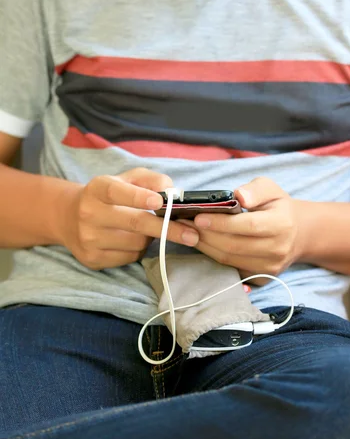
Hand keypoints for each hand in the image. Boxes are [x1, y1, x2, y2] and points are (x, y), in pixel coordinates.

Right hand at [60, 168, 199, 269]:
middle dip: (168, 229)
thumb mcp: (126, 179)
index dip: (139, 196)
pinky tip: (132, 241)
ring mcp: (88, 239)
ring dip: (151, 238)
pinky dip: (139, 251)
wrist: (70, 218)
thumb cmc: (109, 196)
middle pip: (135, 223)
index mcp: (97, 188)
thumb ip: (150, 179)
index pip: (116, 192)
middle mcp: (89, 213)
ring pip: (136, 243)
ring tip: (147, 229)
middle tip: (192, 234)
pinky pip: (129, 258)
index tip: (160, 202)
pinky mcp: (92, 259)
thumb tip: (171, 191)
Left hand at [182, 178, 301, 285]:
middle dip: (206, 235)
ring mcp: (270, 267)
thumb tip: (238, 195)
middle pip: (234, 245)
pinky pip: (231, 269)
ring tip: (189, 232)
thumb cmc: (277, 207)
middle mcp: (278, 249)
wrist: (297, 234)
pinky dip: (213, 256)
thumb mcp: (271, 189)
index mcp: (282, 224)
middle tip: (185, 224)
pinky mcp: (261, 277)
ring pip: (229, 259)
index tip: (199, 217)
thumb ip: (255, 190)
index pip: (248, 225)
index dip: (221, 223)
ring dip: (205, 246)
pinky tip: (201, 243)